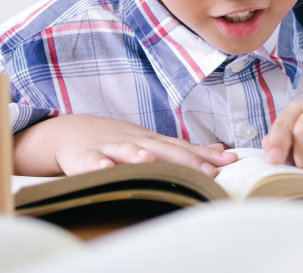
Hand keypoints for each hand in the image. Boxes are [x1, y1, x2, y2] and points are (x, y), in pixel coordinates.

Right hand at [13, 114, 237, 176]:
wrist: (71, 132)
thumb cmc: (119, 141)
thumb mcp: (153, 142)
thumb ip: (185, 150)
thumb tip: (221, 152)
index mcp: (153, 141)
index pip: (183, 148)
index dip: (206, 155)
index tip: (231, 161)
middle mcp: (136, 142)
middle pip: (163, 150)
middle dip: (186, 160)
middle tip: (209, 170)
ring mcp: (109, 147)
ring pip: (127, 151)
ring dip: (140, 156)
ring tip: (153, 161)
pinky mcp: (83, 157)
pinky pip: (90, 162)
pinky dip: (97, 165)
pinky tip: (104, 168)